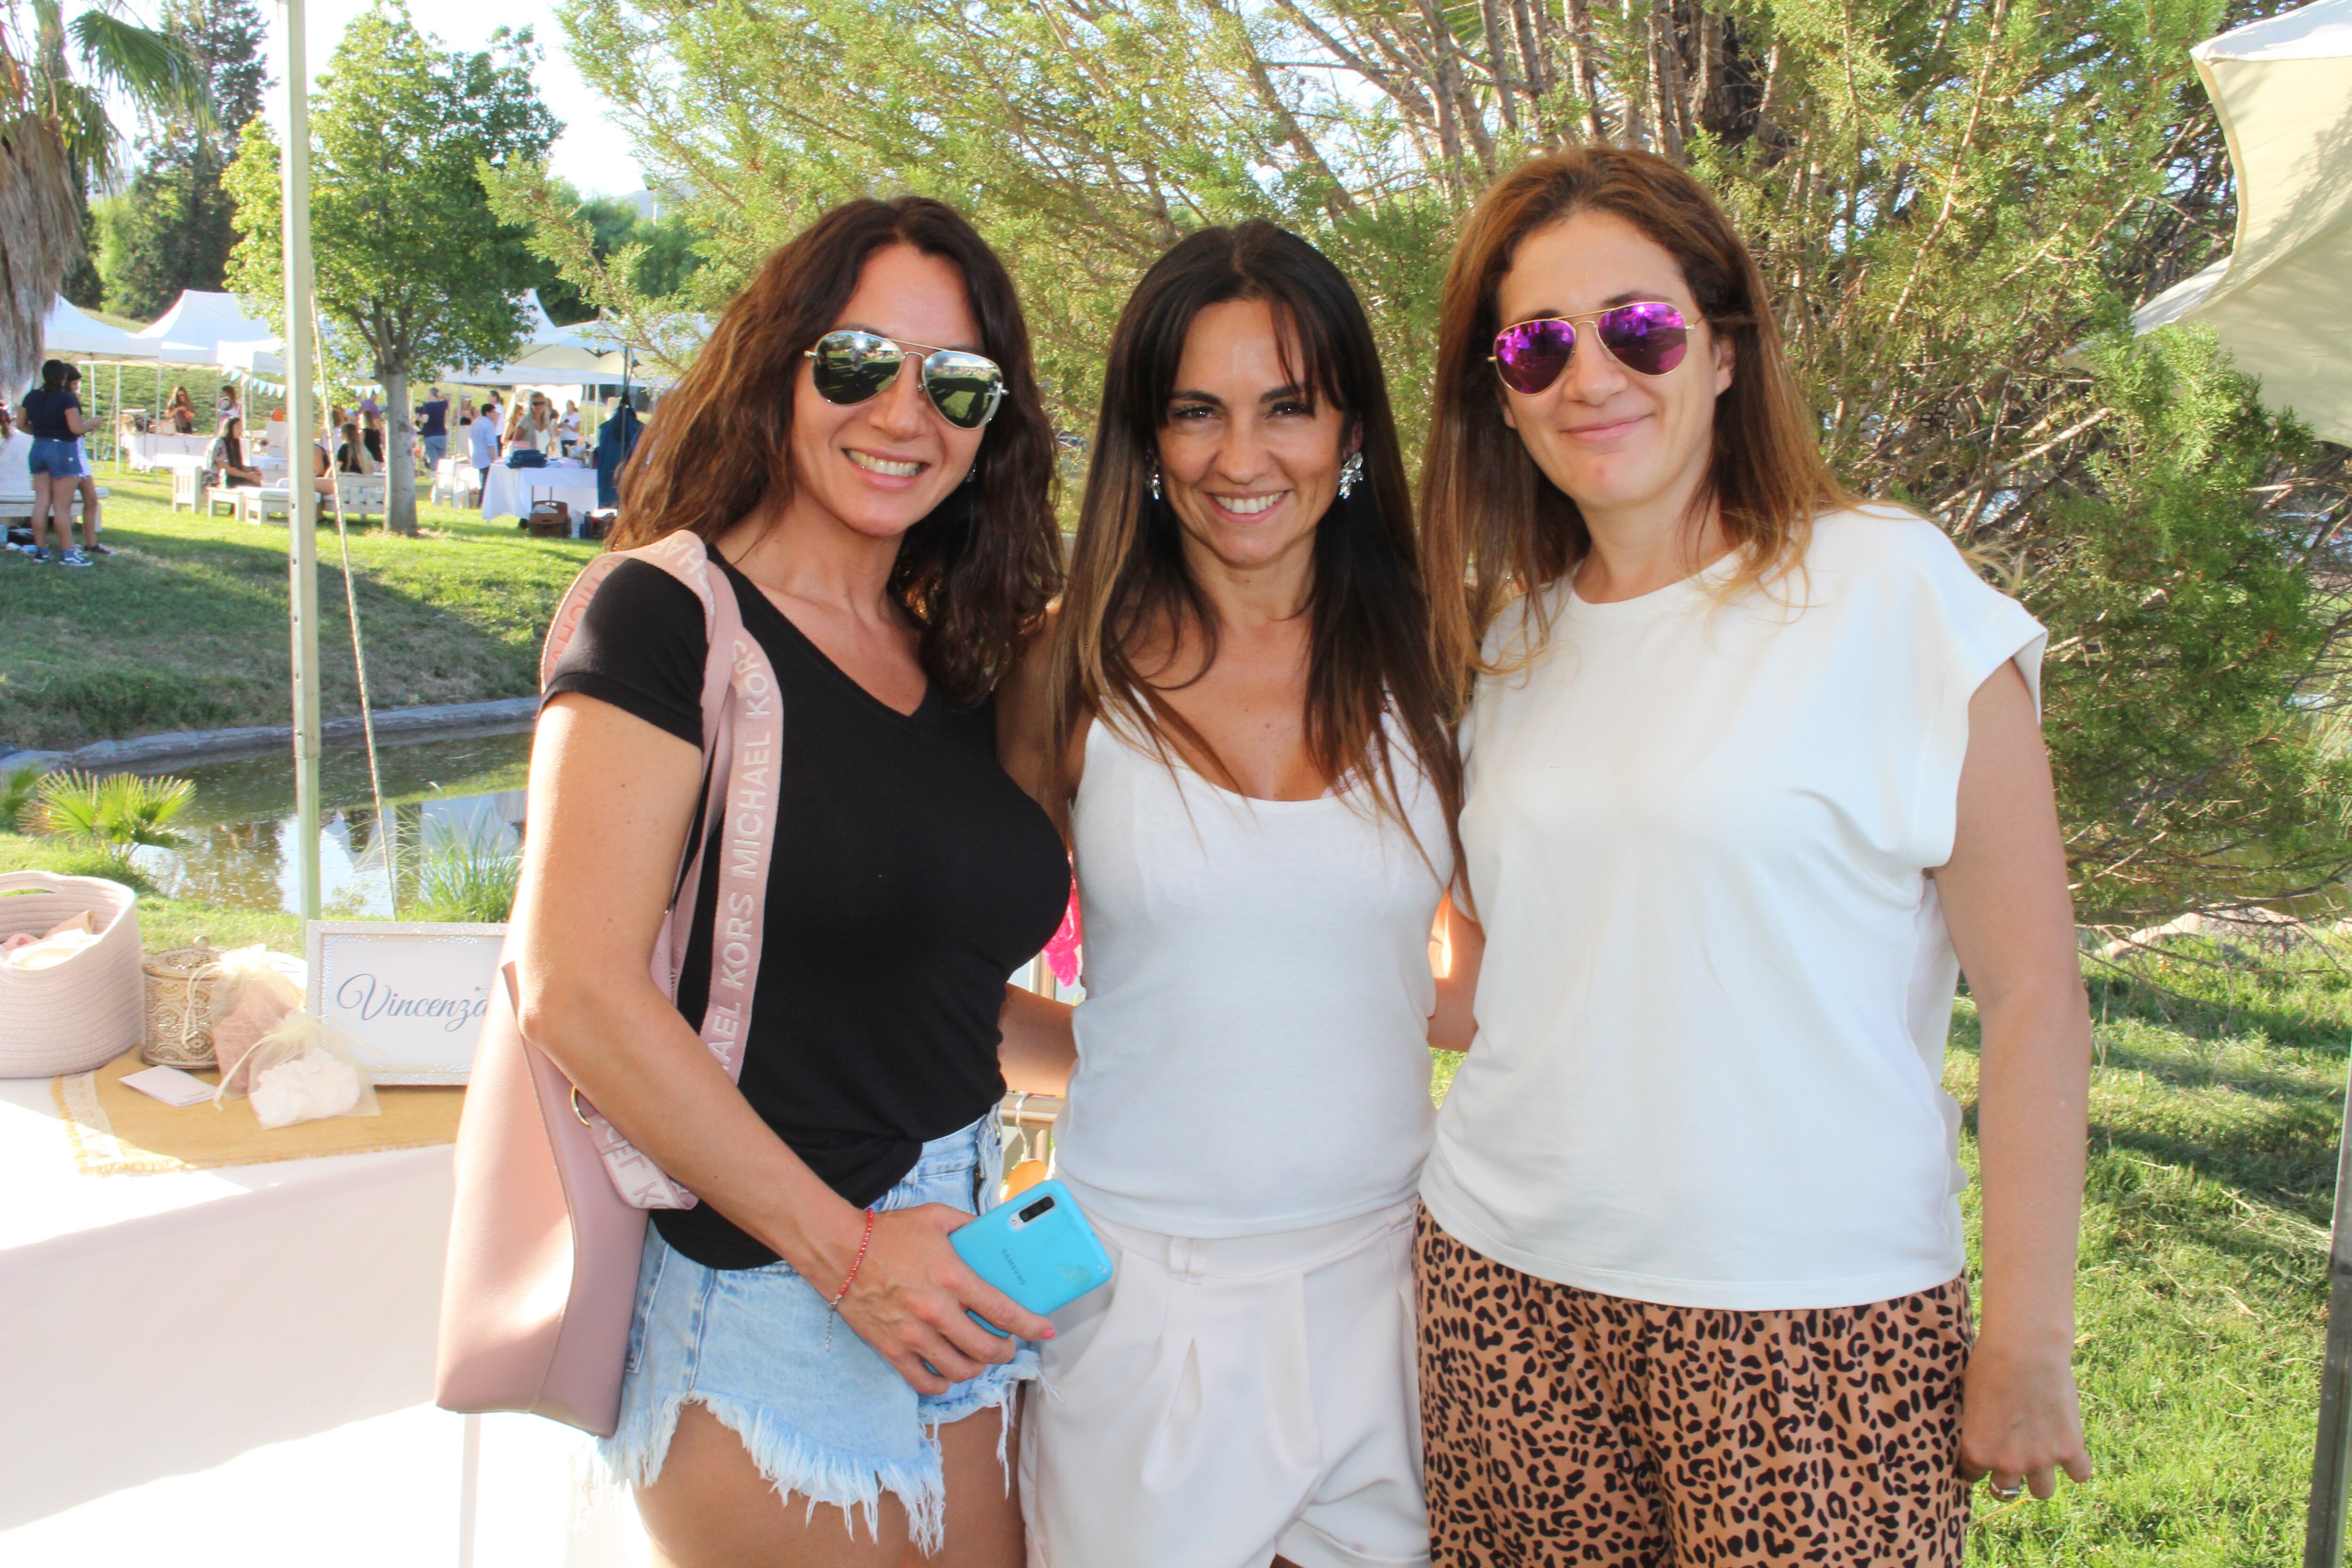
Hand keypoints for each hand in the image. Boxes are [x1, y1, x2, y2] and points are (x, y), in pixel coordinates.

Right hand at [832, 1203, 1056, 1394]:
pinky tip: (948, 1374)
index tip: (1045, 1329)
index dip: (1031, 1326)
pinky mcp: (891, 1349)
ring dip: (977, 1369)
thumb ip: (969, 1226)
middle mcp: (936, 1312)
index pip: (1004, 1313)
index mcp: (953, 1279)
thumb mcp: (936, 1218)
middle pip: (986, 1350)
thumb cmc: (888, 1233)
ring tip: (979, 1359)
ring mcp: (913, 1335)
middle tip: (1007, 1345)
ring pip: (959, 1371)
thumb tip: (994, 1234)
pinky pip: (923, 1382)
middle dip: (1005, 1352)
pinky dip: (941, 1384)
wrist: (839, 1250)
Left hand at [1959, 1330, 2092, 1500]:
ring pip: (2042, 1492)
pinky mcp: (2070, 1449)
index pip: (1973, 1475)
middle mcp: (2008, 1464)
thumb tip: (1981, 1441)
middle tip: (2012, 1453)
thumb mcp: (1970, 1401)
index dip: (1978, 1463)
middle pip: (2006, 1489)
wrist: (2026, 1348)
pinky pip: (2080, 1475)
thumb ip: (1977, 1431)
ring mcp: (2041, 1460)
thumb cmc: (1989, 1365)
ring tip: (2040, 1454)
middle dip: (2007, 1474)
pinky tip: (2069, 1447)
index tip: (1985, 1451)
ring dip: (2040, 1476)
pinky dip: (2077, 1465)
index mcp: (1978, 1452)